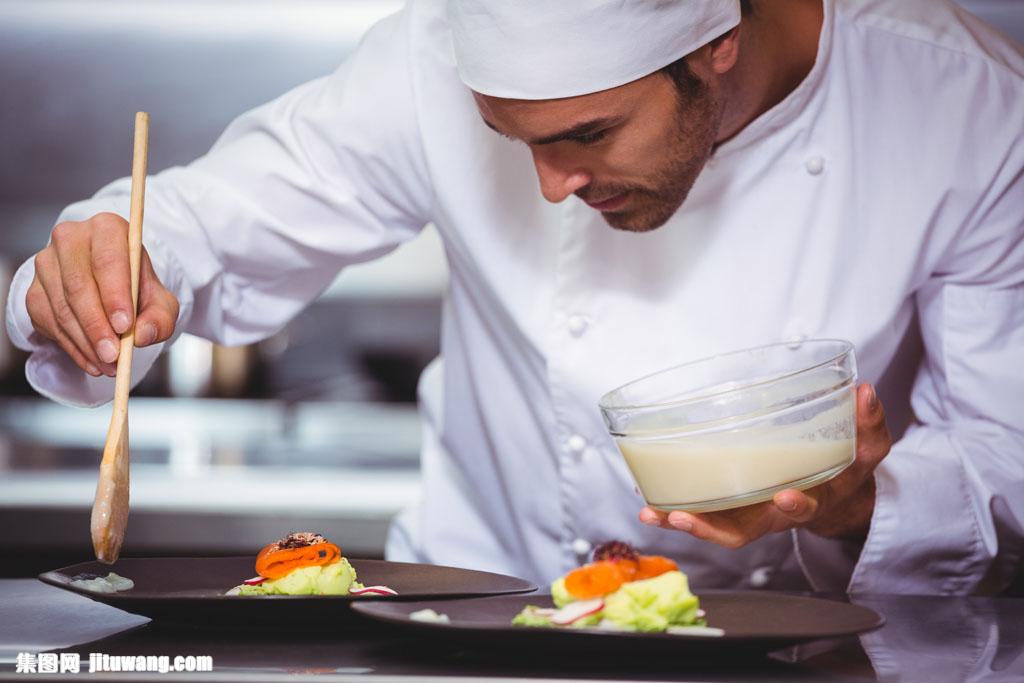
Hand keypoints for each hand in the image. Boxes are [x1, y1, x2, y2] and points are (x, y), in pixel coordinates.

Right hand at [26, 212, 178, 376]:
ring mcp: (47, 264)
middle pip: (79, 285)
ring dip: (86, 342)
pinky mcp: (34, 290)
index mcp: (108, 230)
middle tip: (114, 355)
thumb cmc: (136, 288)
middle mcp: (71, 239)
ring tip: (110, 364)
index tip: (125, 326)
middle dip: (98, 326)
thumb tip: (144, 335)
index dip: (115, 294)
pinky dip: (73, 348)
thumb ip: (161, 317)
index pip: (108, 259)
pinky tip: (93, 361)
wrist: (110, 286)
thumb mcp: (160, 301)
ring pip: (63, 308)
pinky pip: (49, 323)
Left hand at [639, 383, 891, 545]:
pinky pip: (701, 511)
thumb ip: (867, 425)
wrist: (834, 497)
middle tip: (683, 518)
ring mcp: (747, 513)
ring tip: (652, 513)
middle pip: (740, 531)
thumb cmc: (845, 470)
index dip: (795, 506)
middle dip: (710, 528)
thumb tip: (864, 392)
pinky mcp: (729, 504)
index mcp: (810, 501)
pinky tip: (648, 504)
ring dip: (681, 522)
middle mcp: (771, 514)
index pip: (804, 509)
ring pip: (712, 526)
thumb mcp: (865, 449)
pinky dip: (673, 510)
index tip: (787, 496)